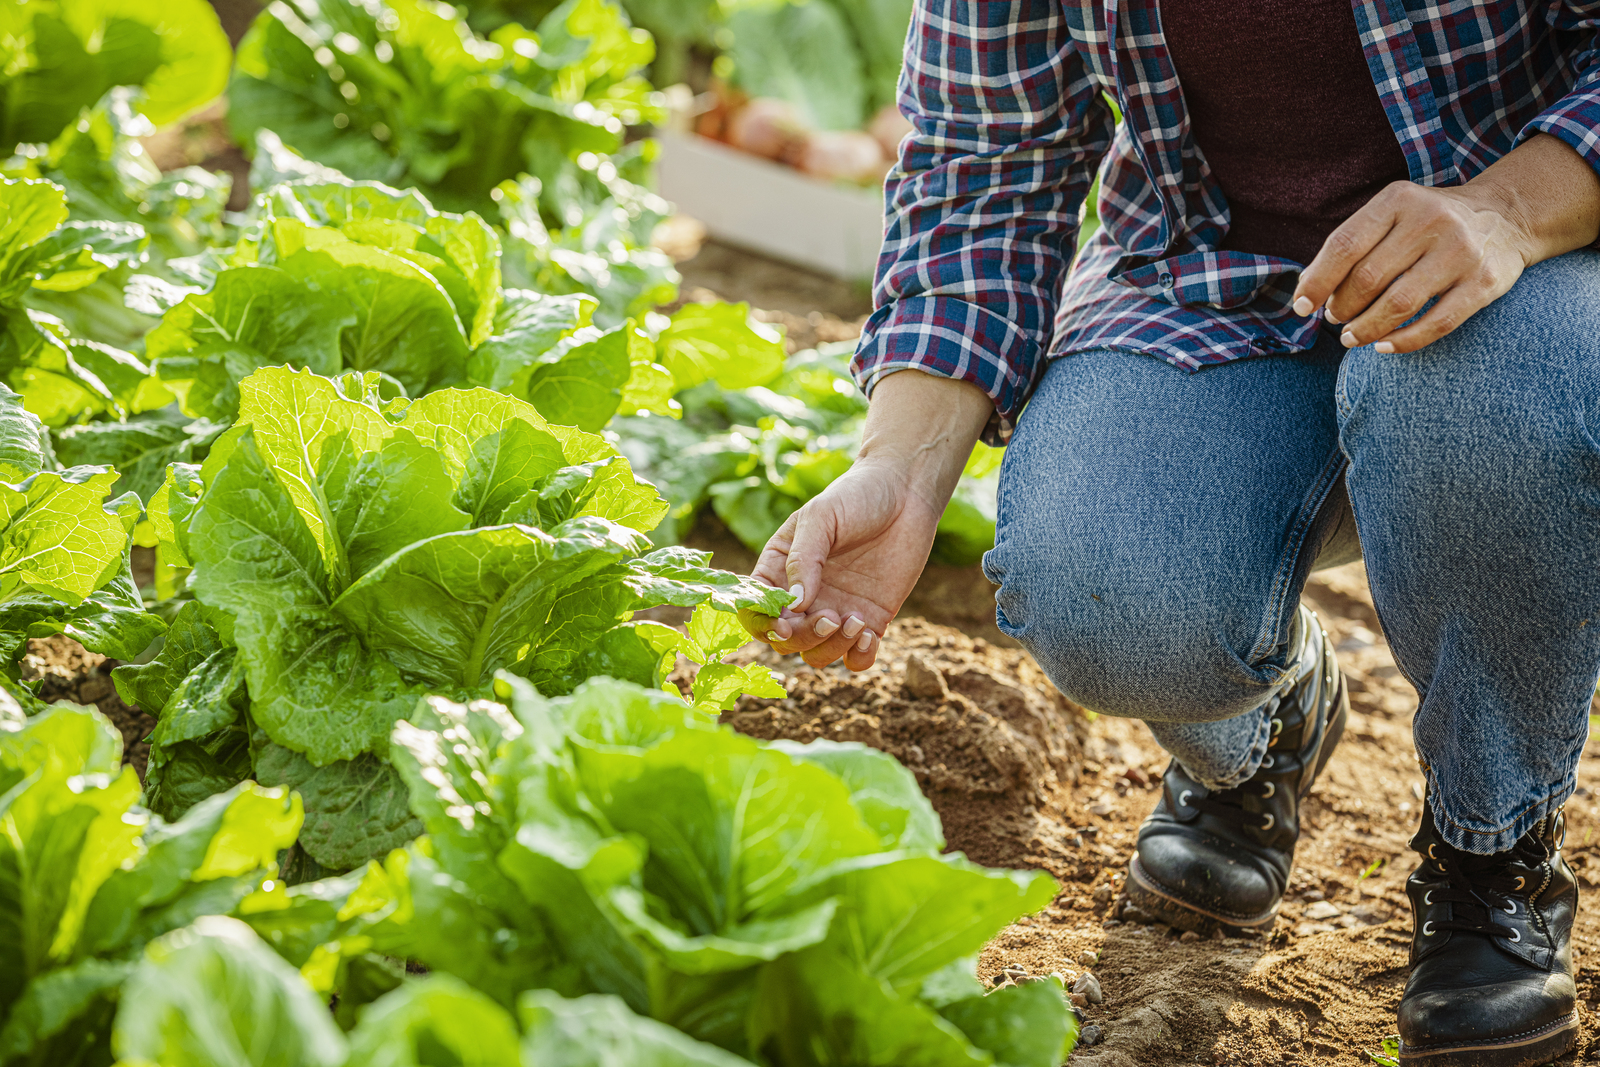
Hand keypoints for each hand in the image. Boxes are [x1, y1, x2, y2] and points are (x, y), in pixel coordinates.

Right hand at [738, 369, 991, 669]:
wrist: (906, 494)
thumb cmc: (855, 496)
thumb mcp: (821, 518)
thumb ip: (804, 559)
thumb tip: (796, 605)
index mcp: (779, 570)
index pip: (755, 609)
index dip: (762, 624)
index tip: (784, 623)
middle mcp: (803, 597)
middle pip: (784, 640)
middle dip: (801, 638)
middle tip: (829, 618)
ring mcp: (835, 611)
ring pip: (816, 655)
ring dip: (831, 649)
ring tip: (856, 622)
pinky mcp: (869, 620)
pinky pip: (856, 658)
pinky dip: (859, 657)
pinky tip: (870, 635)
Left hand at [1292, 134, 1599, 353]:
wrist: (1506, 214)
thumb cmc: (1426, 223)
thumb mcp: (1390, 216)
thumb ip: (1351, 246)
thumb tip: (1307, 292)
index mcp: (1398, 200)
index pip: (1344, 246)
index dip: (1316, 282)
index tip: (1301, 308)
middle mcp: (1431, 221)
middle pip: (1367, 279)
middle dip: (1342, 307)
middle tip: (1336, 318)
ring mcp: (1461, 252)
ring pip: (1398, 305)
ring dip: (1366, 329)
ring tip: (1351, 337)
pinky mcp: (1485, 282)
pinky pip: (1437, 323)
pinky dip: (1403, 341)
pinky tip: (1383, 347)